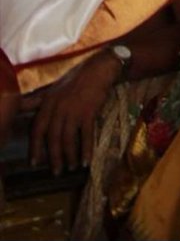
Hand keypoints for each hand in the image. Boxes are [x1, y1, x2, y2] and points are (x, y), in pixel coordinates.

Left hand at [30, 50, 119, 173]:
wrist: (99, 69)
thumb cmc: (76, 78)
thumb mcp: (53, 88)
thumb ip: (37, 99)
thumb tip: (19, 106)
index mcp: (48, 102)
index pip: (37, 128)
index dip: (35, 147)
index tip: (34, 163)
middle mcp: (58, 107)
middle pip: (53, 138)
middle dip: (54, 157)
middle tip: (56, 172)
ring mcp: (74, 110)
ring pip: (68, 139)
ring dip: (70, 156)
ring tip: (72, 167)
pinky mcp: (89, 112)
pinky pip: (86, 136)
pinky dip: (86, 150)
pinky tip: (87, 161)